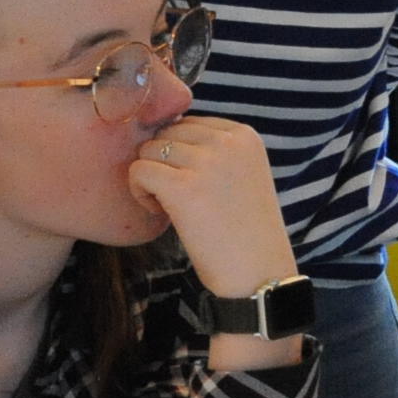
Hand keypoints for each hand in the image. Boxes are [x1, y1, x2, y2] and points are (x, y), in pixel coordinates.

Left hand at [127, 115, 294, 297]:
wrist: (259, 274)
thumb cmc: (246, 232)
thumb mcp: (244, 175)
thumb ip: (216, 151)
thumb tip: (165, 133)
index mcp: (245, 135)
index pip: (189, 123)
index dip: (180, 153)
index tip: (194, 184)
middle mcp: (228, 142)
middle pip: (166, 133)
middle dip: (163, 162)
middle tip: (178, 197)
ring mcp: (207, 162)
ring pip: (148, 150)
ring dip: (150, 178)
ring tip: (170, 206)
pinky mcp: (184, 187)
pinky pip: (138, 171)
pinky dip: (140, 192)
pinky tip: (160, 213)